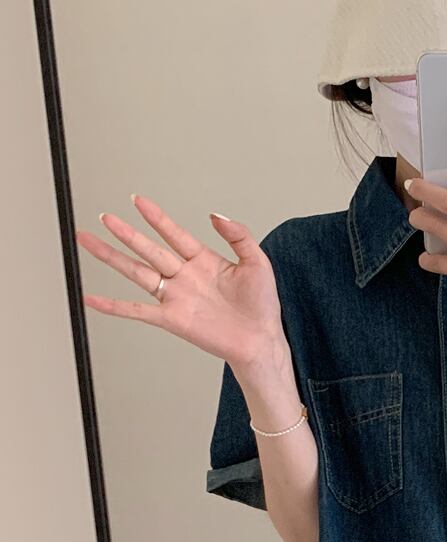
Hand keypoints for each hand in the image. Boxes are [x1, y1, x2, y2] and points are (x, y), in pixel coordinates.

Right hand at [77, 197, 287, 371]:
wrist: (261, 341)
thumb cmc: (262, 306)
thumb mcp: (257, 262)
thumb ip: (239, 236)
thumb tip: (216, 215)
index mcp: (204, 260)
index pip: (174, 233)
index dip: (156, 217)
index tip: (138, 200)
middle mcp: (185, 276)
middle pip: (148, 249)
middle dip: (125, 233)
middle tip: (105, 217)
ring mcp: (176, 297)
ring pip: (136, 272)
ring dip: (112, 257)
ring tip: (89, 241)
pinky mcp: (172, 319)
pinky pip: (137, 311)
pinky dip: (113, 306)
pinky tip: (93, 299)